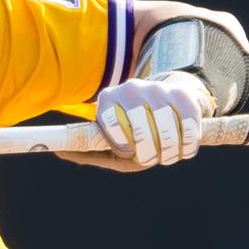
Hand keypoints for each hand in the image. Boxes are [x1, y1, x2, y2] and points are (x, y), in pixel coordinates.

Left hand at [62, 72, 212, 170]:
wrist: (165, 108)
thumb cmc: (132, 134)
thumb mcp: (109, 144)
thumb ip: (87, 150)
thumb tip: (59, 151)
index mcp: (107, 100)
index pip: (112, 123)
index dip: (122, 144)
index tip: (128, 152)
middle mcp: (130, 89)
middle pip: (141, 127)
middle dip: (149, 152)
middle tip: (152, 159)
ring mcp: (157, 89)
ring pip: (166, 126)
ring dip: (170, 151)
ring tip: (168, 157)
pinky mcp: (182, 94)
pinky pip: (189, 122)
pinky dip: (189, 142)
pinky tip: (185, 150)